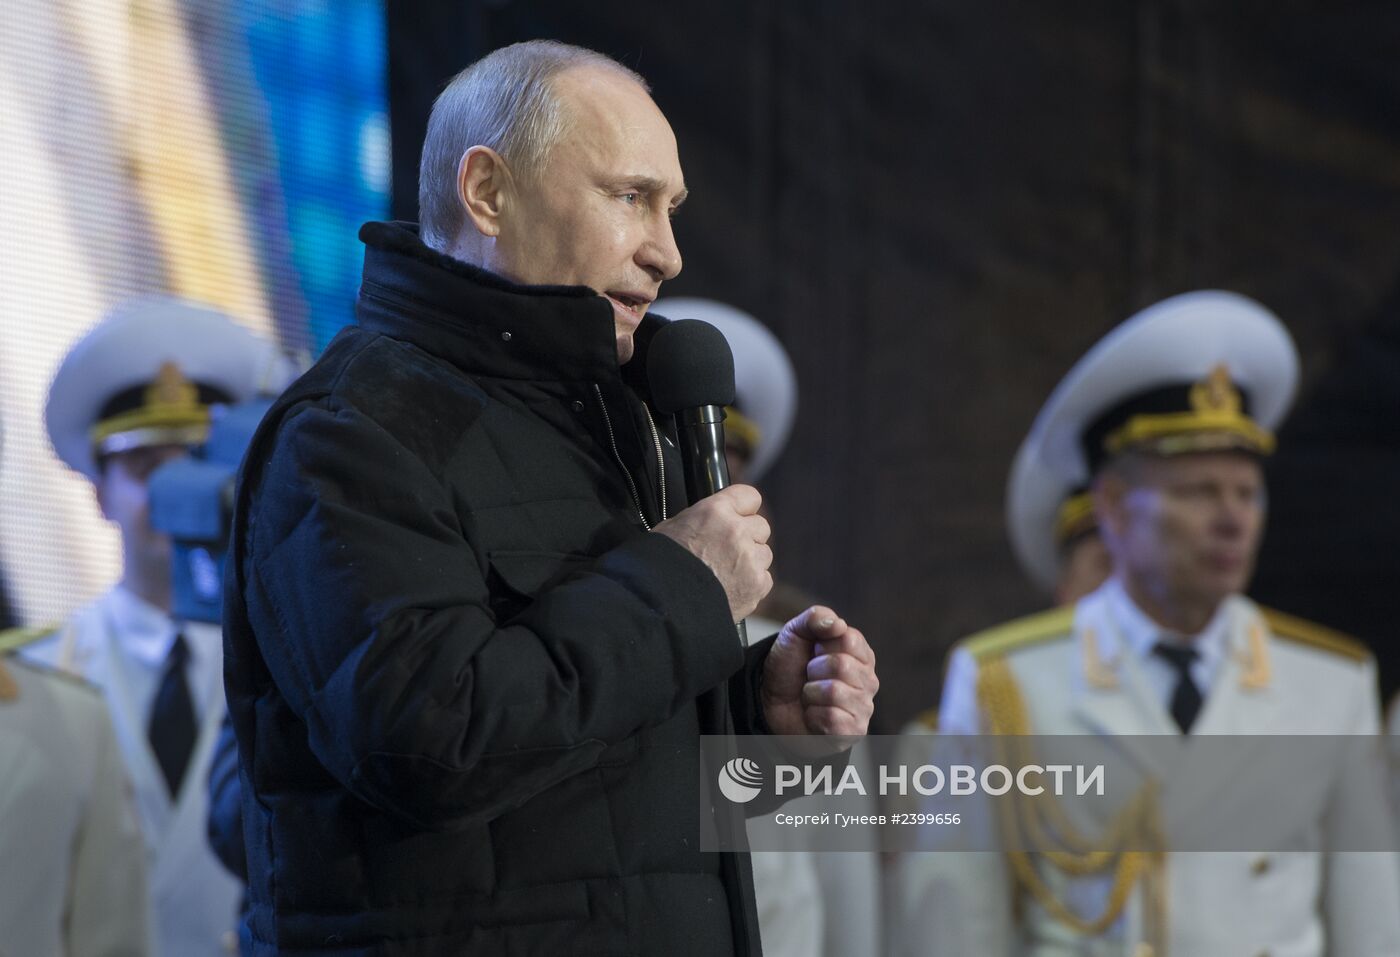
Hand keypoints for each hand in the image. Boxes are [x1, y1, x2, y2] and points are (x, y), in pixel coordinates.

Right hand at [653, 484, 772, 621]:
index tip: (739, 516)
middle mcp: (738, 531)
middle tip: (729, 550)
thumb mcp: (673, 528)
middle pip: (761, 526)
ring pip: (765, 554)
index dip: (743, 508)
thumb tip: (712, 521)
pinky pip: (765, 579)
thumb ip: (702, 519)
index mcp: (715, 511)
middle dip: (749, 536)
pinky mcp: (757, 585)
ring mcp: (750, 559)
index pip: (750, 496)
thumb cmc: (661, 565)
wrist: (663, 604)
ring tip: (727, 574)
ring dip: (751, 561)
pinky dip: (752, 584)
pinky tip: (732, 589)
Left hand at [761, 606, 877, 736]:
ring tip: (810, 696)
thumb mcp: (795, 633)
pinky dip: (813, 715)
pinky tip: (813, 714)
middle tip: (809, 676)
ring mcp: (863, 707)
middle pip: (841, 665)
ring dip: (811, 693)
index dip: (822, 644)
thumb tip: (838, 624)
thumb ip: (815, 618)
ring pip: (834, 692)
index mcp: (861, 653)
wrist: (771, 702)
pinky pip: (832, 717)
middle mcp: (868, 680)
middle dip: (813, 670)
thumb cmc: (790, 668)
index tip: (814, 652)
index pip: (848, 638)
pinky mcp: (853, 731)